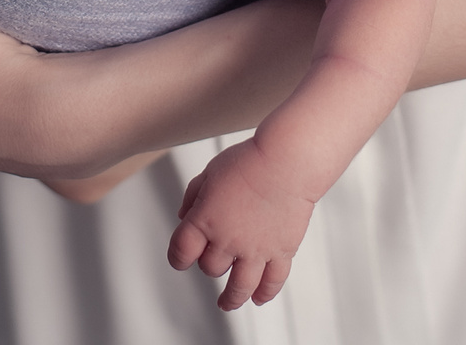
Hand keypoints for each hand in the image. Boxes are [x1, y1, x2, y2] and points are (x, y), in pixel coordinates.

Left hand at [166, 139, 312, 310]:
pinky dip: (264, 293)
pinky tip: (258, 298)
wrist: (287, 161)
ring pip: (239, 287)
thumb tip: (184, 214)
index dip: (178, 257)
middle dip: (210, 264)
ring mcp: (255, 250)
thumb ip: (193, 195)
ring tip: (227, 304)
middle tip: (215, 258)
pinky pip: (272, 282)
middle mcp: (228, 240)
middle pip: (211, 267)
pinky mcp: (280, 251)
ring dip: (231, 299)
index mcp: (205, 220)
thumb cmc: (250, 161)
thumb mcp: (210, 171)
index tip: (180, 259)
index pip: (181, 251)